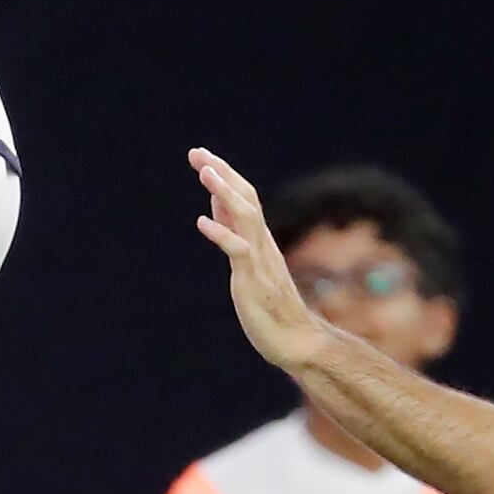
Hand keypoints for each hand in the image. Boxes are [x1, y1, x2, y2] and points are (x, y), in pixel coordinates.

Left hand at [190, 147, 329, 372]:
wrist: (297, 341)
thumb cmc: (271, 306)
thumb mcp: (247, 263)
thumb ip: (233, 234)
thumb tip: (215, 207)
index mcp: (260, 239)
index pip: (244, 197)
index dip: (224, 174)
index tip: (202, 156)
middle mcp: (262, 243)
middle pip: (245, 197)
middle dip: (222, 172)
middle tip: (197, 153)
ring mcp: (259, 260)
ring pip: (245, 216)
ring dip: (225, 192)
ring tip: (205, 173)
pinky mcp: (254, 280)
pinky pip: (239, 251)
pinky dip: (221, 234)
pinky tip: (202, 222)